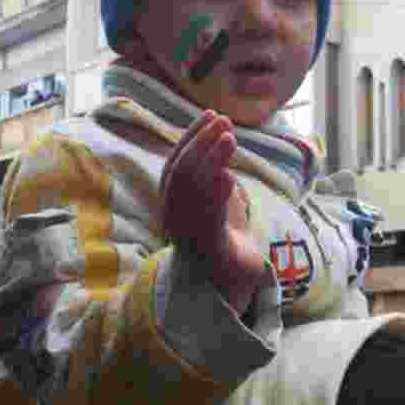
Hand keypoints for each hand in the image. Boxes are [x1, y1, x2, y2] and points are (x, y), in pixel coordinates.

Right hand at [162, 110, 268, 315]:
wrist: (225, 289)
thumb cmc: (220, 242)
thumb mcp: (216, 205)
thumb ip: (214, 180)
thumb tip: (223, 146)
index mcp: (174, 206)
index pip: (176, 164)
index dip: (191, 137)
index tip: (210, 114)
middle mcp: (175, 219)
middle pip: (181, 173)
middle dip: (201, 142)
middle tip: (224, 121)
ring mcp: (189, 235)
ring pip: (194, 192)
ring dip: (212, 161)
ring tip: (230, 138)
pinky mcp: (207, 251)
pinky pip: (208, 221)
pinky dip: (217, 197)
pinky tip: (230, 178)